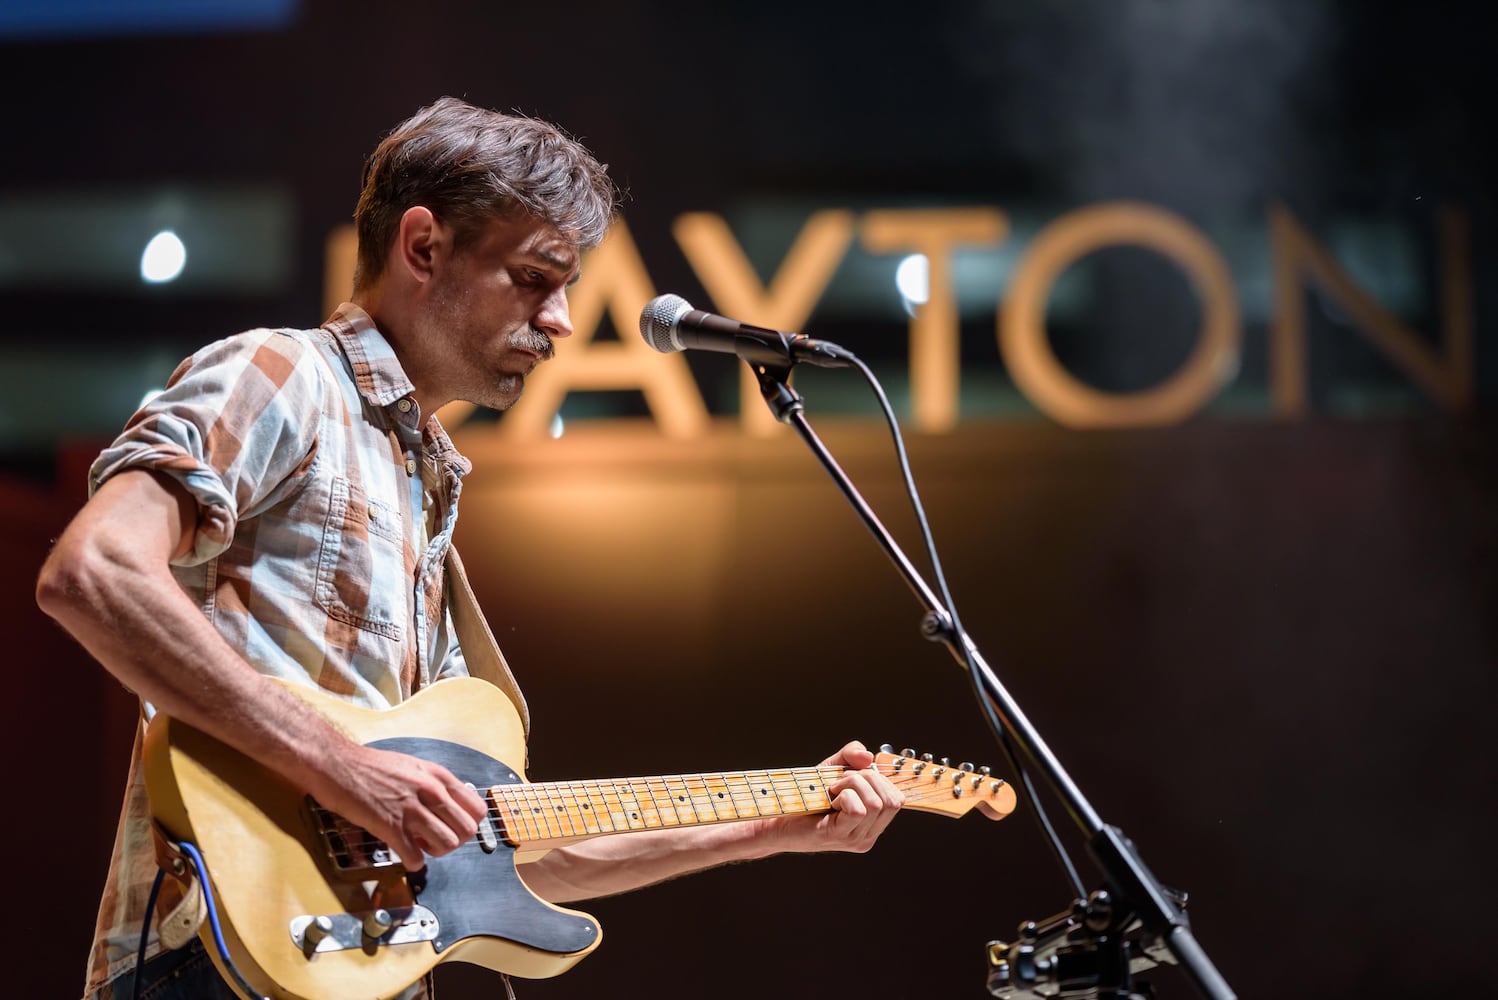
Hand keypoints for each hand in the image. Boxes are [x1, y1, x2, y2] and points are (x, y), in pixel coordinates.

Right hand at [310, 745, 489, 868]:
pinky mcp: (389, 825)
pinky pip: (415, 856)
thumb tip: (447, 807)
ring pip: (447, 844)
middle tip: (436, 840)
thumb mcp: (413, 766)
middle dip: (454, 841)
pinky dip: (413, 862)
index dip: (467, 823)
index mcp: (438, 775)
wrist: (337, 764)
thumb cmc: (370, 766)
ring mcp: (411, 808)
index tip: (452, 827)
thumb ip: (433, 785)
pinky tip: (404, 855)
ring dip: (435, 852)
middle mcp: (430, 790)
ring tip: (420, 847)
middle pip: (466, 830)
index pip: (477, 808)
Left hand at [759, 740, 904, 853]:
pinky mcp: (838, 836)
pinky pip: (858, 809)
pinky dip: (845, 794)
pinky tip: (830, 797)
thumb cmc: (804, 795)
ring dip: (853, 785)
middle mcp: (867, 836)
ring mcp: (854, 839)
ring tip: (833, 788)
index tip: (854, 776)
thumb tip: (867, 757)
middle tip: (841, 781)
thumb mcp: (832, 768)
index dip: (879, 780)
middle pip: (892, 800)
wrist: (774, 816)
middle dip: (868, 779)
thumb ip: (851, 756)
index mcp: (872, 825)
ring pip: (876, 803)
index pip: (898, 799)